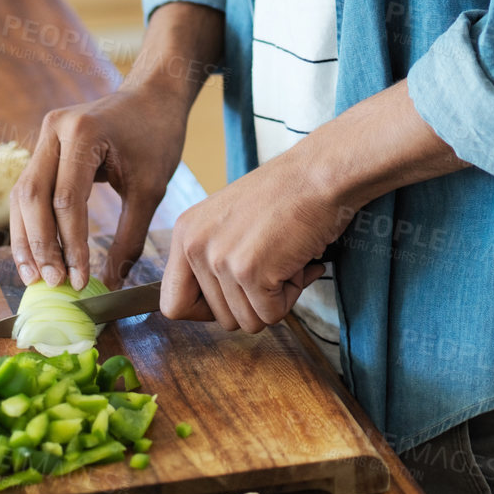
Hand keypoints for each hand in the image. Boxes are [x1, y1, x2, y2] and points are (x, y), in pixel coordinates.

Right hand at [11, 2, 221, 289]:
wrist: (155, 94)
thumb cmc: (157, 136)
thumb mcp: (151, 189)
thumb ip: (130, 238)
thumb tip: (111, 284)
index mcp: (83, 133)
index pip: (67, 201)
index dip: (71, 246)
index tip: (79, 281)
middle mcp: (55, 129)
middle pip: (33, 198)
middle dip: (41, 246)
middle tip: (53, 283)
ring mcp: (46, 135)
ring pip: (23, 196)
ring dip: (27, 239)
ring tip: (36, 278)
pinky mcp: (45, 146)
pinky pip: (29, 190)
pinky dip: (31, 224)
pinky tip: (37, 255)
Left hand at [160, 147, 348, 331]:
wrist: (320, 172)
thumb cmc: (287, 193)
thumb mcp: (230, 220)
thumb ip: (215, 258)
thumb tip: (216, 309)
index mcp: (186, 232)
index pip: (172, 304)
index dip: (206, 311)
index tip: (234, 296)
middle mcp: (194, 245)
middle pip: (219, 318)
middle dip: (255, 301)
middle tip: (275, 263)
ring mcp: (220, 259)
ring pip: (248, 321)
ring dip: (276, 298)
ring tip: (286, 257)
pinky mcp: (249, 271)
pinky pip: (271, 315)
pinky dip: (293, 295)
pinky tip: (298, 261)